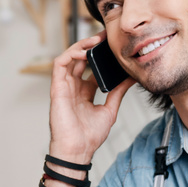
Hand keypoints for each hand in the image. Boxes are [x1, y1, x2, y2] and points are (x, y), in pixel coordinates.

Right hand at [48, 33, 135, 163]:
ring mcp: (64, 87)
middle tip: (105, 36)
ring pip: (69, 57)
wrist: (78, 150)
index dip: (100, 55)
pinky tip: (83, 52)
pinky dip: (70, 54)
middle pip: (79, 59)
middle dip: (91, 45)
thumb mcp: (110, 110)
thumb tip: (130, 79)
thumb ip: (118, 92)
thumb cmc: (89, 136)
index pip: (90, 67)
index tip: (112, 46)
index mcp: (84, 92)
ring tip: (96, 40)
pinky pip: (59, 64)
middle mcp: (73, 87)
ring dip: (81, 46)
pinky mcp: (57, 88)